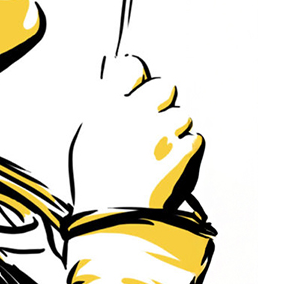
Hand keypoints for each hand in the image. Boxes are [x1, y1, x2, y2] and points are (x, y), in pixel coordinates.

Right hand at [69, 55, 203, 210]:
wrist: (115, 216)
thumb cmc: (97, 184)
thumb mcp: (88, 139)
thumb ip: (106, 111)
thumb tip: (119, 98)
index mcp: (107, 106)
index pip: (132, 68)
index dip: (139, 78)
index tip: (141, 87)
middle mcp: (136, 111)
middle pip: (165, 86)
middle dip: (164, 102)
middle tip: (156, 123)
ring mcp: (163, 130)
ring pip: (183, 115)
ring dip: (176, 130)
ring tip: (160, 153)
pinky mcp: (184, 150)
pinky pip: (195, 139)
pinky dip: (187, 151)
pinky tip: (171, 165)